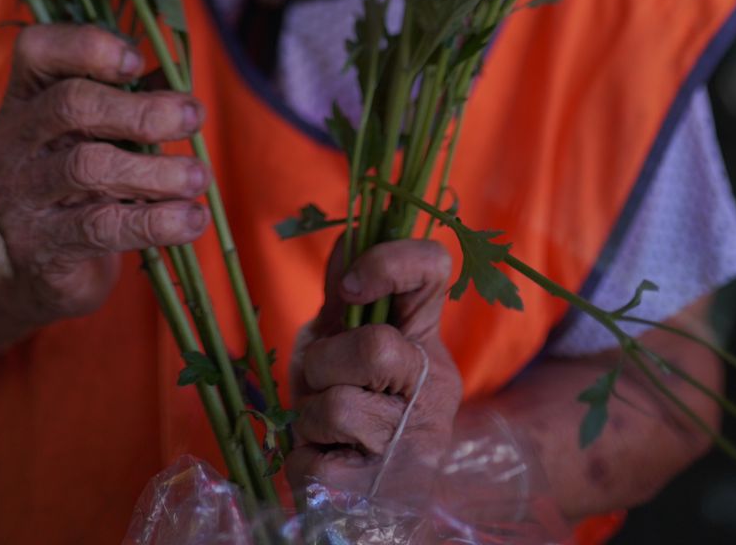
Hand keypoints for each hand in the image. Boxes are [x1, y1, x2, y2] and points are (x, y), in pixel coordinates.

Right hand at [0, 23, 210, 325]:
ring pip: (88, 167)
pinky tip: (193, 219)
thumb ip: (130, 98)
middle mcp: (10, 140)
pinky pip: (102, 227)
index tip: (138, 62)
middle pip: (70, 105)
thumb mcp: (99, 134)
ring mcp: (18, 195)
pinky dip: (157, 222)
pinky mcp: (39, 246)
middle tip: (193, 117)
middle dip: (140, 110)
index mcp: (23, 97)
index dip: (88, 47)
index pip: (38, 51)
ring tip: (200, 176)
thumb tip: (177, 79)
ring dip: (157, 170)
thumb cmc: (82, 183)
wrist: (43, 270)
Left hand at [286, 238, 461, 496]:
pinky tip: (323, 462)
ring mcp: (413, 445)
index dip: (389, 261)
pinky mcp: (381, 495)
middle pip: (376, 346)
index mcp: (427, 339)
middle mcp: (434, 388)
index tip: (351, 288)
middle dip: (324, 361)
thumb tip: (349, 232)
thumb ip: (347, 297)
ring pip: (338, 407)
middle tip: (321, 379)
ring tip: (322, 428)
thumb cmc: (353, 404)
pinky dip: (301, 461)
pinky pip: (315, 465)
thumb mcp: (347, 341)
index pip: (433, 268)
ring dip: (307, 415)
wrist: (371, 502)